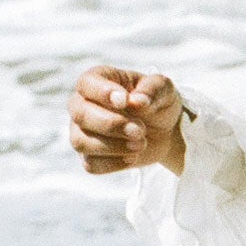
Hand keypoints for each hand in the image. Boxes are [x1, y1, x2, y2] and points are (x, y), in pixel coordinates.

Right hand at [68, 66, 185, 175]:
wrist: (165, 130)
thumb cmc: (157, 102)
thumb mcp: (164, 89)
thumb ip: (152, 89)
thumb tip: (136, 101)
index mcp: (98, 80)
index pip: (86, 83)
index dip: (102, 92)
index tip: (125, 101)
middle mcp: (82, 105)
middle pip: (80, 114)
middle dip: (111, 124)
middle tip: (140, 130)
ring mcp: (82, 132)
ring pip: (81, 142)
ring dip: (113, 146)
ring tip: (141, 143)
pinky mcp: (89, 156)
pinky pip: (91, 164)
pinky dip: (114, 163)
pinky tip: (132, 157)